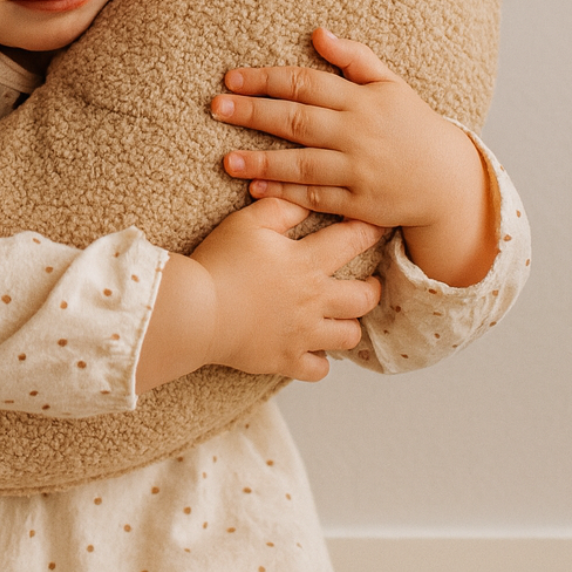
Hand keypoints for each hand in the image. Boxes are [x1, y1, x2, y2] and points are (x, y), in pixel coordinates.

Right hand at [189, 198, 383, 380]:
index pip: (353, 240)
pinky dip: (320, 361)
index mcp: (307, 262)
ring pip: (349, 336)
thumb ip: (280, 207)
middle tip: (367, 282)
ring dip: (348, 325)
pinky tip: (312, 349)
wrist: (196, 309)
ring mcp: (303, 334)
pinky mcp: (286, 359)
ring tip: (341, 317)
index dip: (369, 230)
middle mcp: (314, 299)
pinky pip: (319, 369)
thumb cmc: (220, 261)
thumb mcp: (246, 222)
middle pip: (364, 297)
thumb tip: (306, 201)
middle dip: (372, 288)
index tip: (375, 228)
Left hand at [211, 28, 497, 285]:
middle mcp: (358, 133)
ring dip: (262, 161)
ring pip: (302, 163)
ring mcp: (359, 170)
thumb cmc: (412, 125)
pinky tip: (255, 190)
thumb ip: (354, 58)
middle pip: (297, 120)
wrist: (449, 179)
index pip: (306, 83)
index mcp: (363, 100)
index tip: (232, 78)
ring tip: (228, 160)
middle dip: (254, 112)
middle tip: (217, 107)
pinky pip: (316, 197)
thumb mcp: (391, 84)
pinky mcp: (359, 203)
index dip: (267, 80)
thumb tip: (317, 33)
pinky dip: (285, 193)